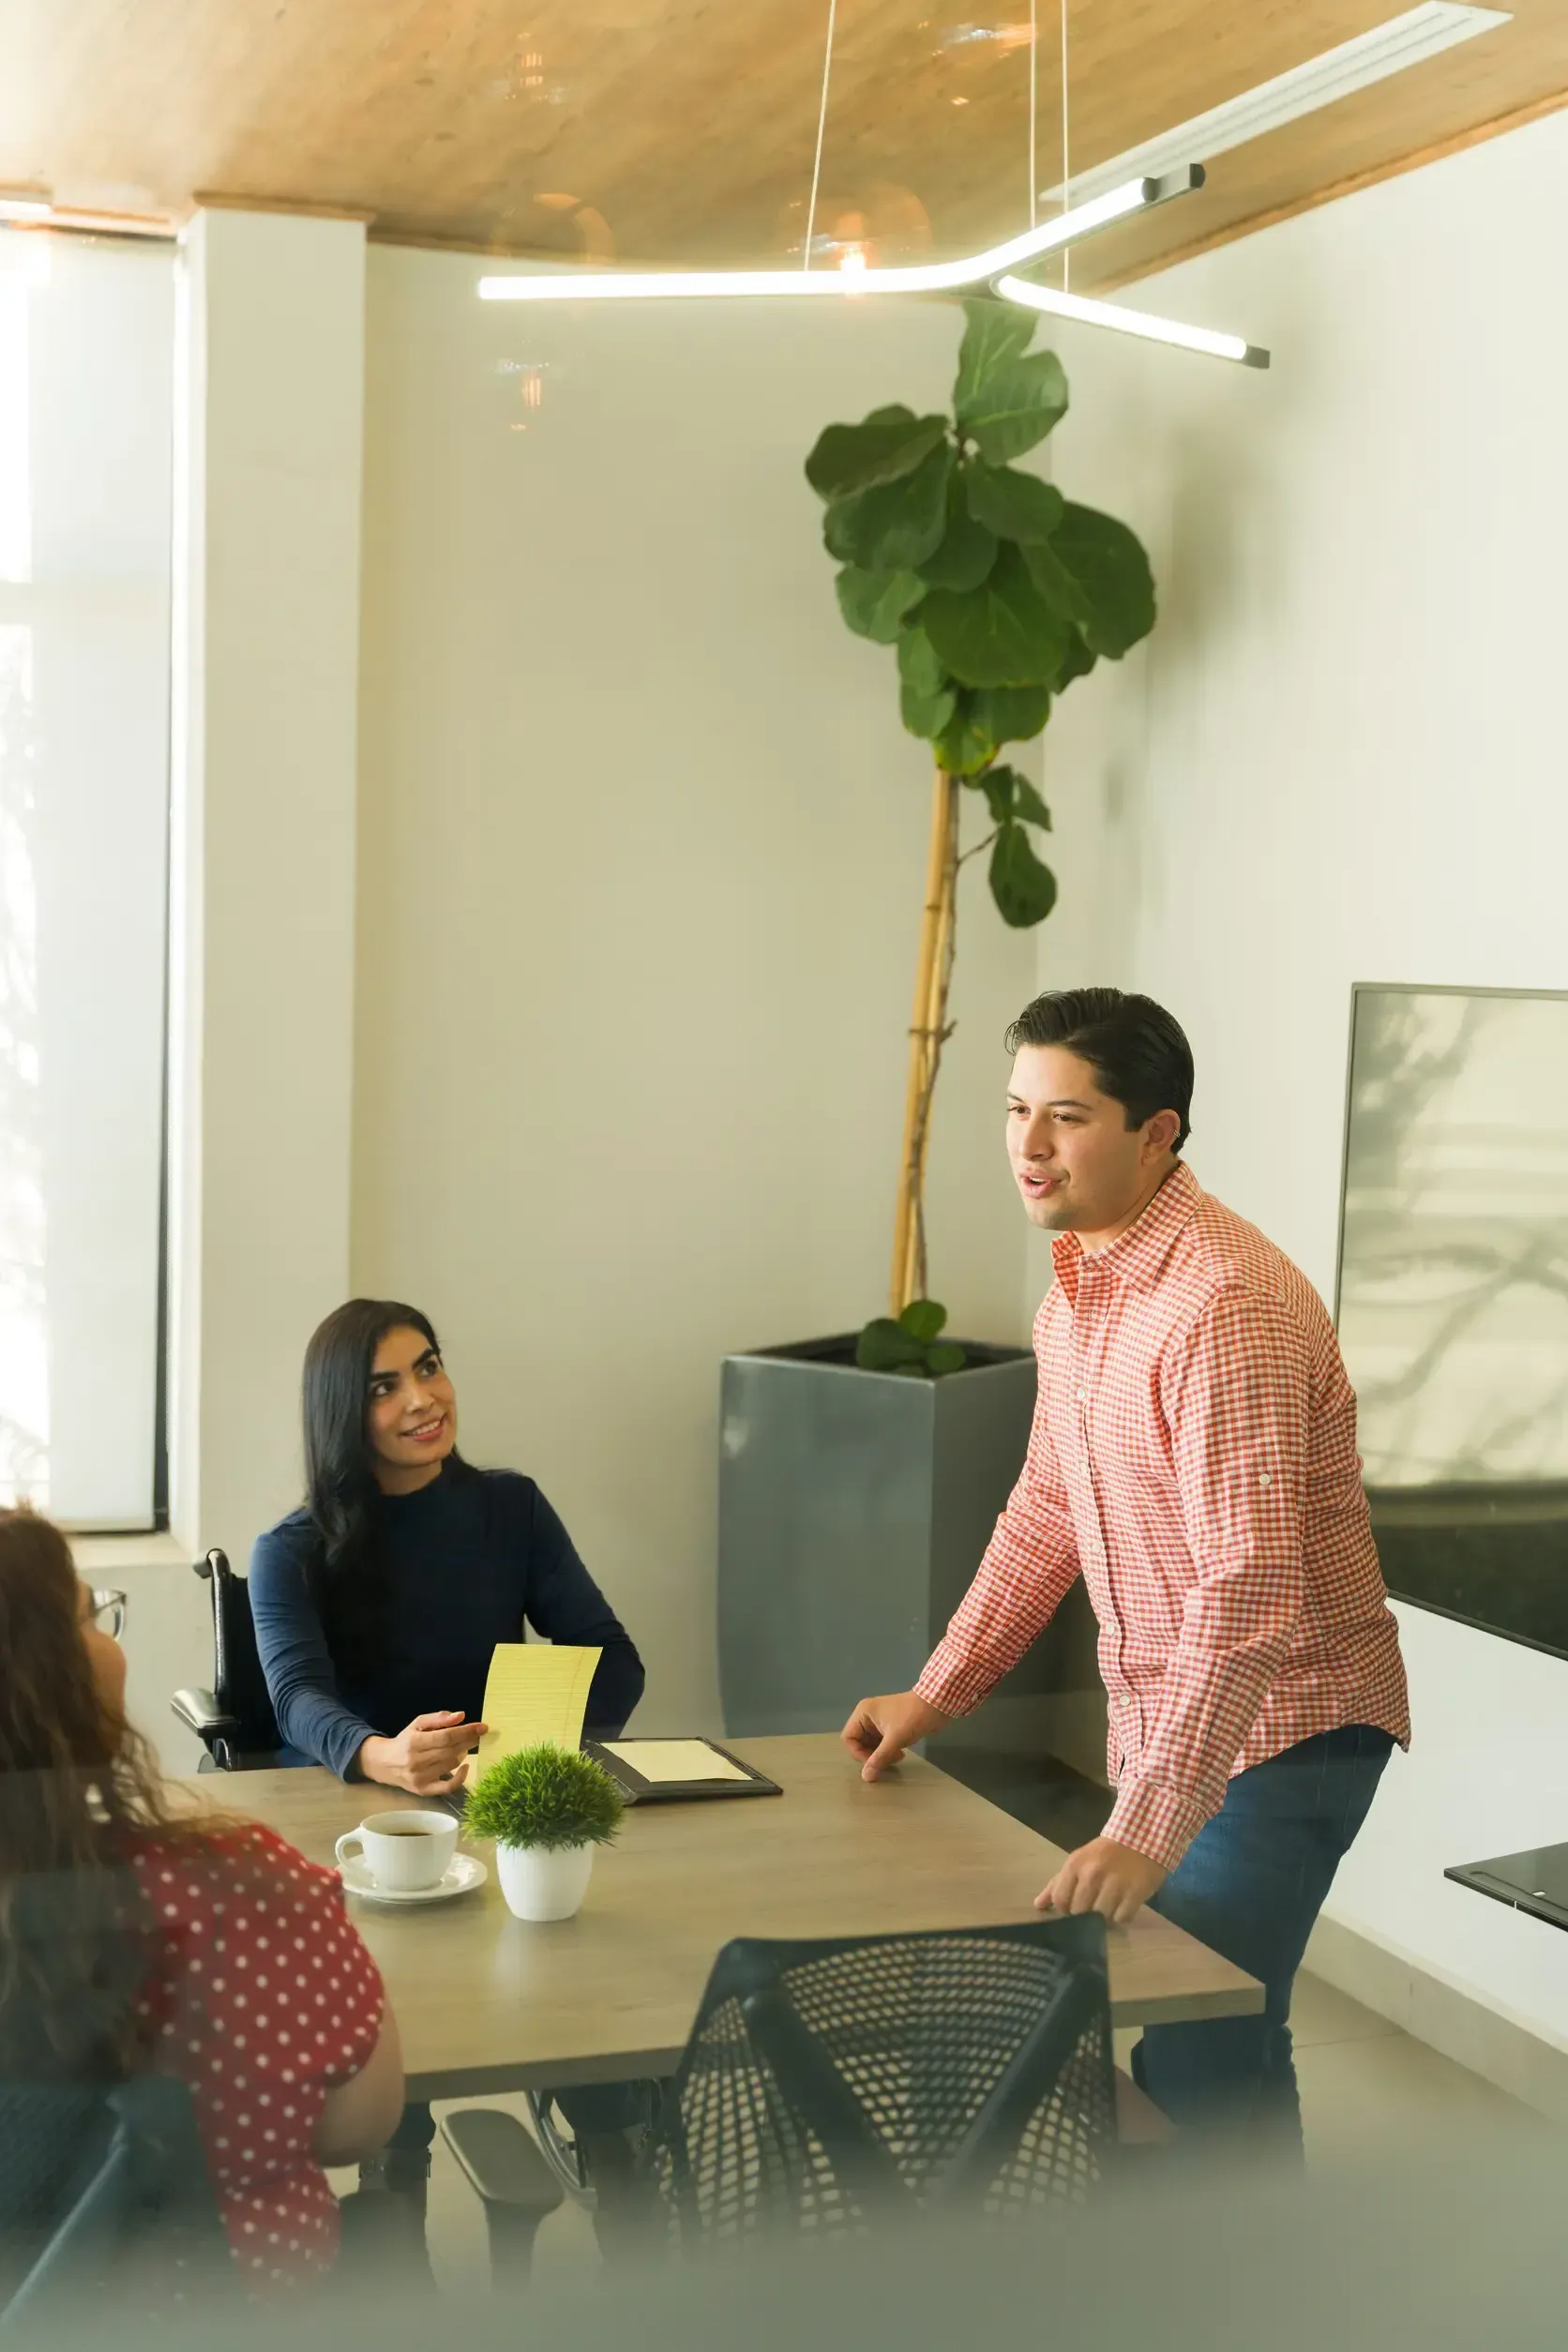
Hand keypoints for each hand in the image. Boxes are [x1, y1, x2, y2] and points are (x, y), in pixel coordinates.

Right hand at [358, 1711, 487, 1796]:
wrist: (385, 1764)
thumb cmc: (405, 1741)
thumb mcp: (418, 1724)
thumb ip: (438, 1718)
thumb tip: (461, 1716)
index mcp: (414, 1741)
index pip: (446, 1736)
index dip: (466, 1731)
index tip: (482, 1727)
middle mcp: (416, 1761)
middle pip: (451, 1750)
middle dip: (469, 1741)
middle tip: (479, 1735)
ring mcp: (420, 1778)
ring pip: (451, 1764)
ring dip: (463, 1753)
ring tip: (464, 1746)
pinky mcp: (423, 1790)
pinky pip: (447, 1787)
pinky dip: (460, 1778)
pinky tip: (466, 1767)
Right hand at [841, 1691, 949, 1781]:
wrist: (936, 1705)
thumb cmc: (912, 1718)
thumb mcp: (895, 1739)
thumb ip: (879, 1758)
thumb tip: (866, 1778)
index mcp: (863, 1713)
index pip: (849, 1738)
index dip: (858, 1753)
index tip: (874, 1762)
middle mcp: (867, 1716)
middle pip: (859, 1742)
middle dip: (872, 1755)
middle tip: (887, 1761)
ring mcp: (879, 1721)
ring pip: (871, 1745)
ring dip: (881, 1754)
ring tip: (897, 1757)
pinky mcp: (890, 1727)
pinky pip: (881, 1743)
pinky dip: (888, 1751)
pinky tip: (900, 1754)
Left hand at [1035, 1836, 1166, 1926]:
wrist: (1140, 1837)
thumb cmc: (1105, 1853)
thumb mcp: (1079, 1861)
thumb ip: (1058, 1883)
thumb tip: (1038, 1905)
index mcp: (1075, 1865)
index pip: (1060, 1901)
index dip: (1066, 1910)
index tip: (1074, 1908)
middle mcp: (1092, 1874)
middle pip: (1079, 1912)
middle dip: (1085, 1915)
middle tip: (1094, 1907)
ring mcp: (1115, 1884)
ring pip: (1101, 1918)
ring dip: (1104, 1918)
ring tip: (1110, 1906)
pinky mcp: (1135, 1892)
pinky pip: (1122, 1918)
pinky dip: (1122, 1916)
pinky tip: (1123, 1905)